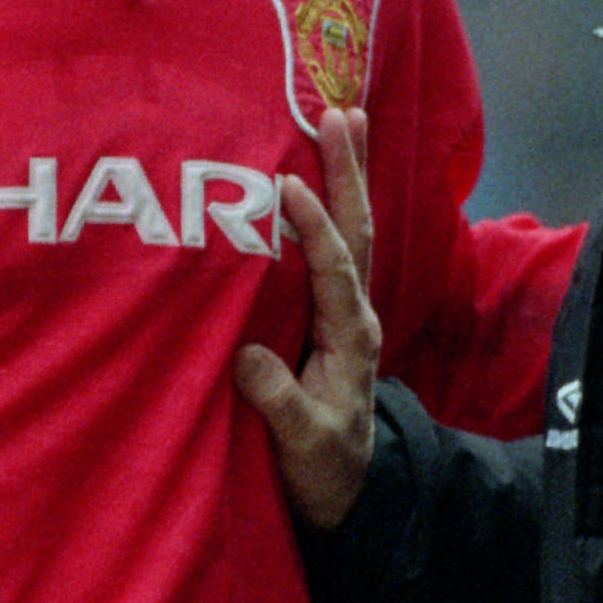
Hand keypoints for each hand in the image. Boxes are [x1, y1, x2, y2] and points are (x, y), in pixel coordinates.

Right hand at [234, 105, 380, 528]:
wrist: (345, 488)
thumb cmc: (322, 467)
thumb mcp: (301, 443)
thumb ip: (278, 401)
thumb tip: (245, 355)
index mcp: (350, 338)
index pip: (334, 270)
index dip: (314, 228)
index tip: (288, 185)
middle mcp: (354, 313)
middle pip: (357, 230)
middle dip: (349, 173)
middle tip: (341, 114)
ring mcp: (344, 309)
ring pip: (350, 230)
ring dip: (347, 175)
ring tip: (341, 117)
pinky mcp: (328, 312)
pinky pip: (331, 247)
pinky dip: (329, 203)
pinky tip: (313, 171)